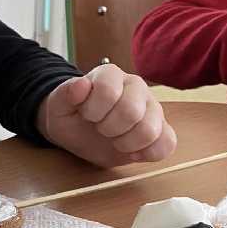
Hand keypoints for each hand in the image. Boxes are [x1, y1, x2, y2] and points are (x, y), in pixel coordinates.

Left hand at [36, 64, 176, 167]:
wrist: (80, 132)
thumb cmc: (70, 116)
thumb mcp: (59, 106)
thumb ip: (66, 94)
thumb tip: (81, 84)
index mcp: (110, 74)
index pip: (109, 92)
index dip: (93, 111)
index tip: (85, 115)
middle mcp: (136, 86)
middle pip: (132, 112)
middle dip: (109, 129)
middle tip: (100, 129)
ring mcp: (152, 107)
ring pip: (150, 130)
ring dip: (126, 143)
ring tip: (115, 140)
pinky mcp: (162, 129)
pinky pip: (168, 143)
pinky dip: (148, 153)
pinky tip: (132, 152)